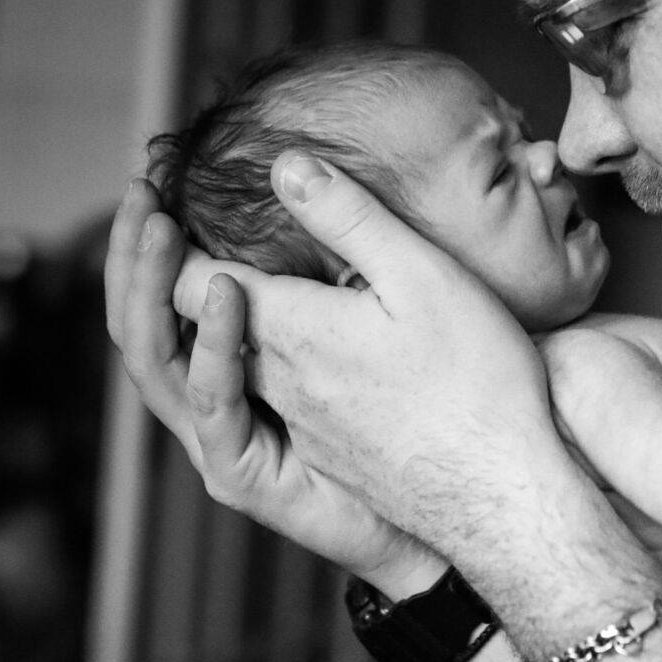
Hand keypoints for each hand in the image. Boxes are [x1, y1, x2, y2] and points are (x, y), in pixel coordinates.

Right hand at [103, 179, 440, 591]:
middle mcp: (211, 397)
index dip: (152, 236)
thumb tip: (301, 175)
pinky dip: (213, 348)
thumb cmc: (411, 407)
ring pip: (157, 360)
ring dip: (154, 287)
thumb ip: (331, 253)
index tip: (152, 173)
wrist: (443, 503)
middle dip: (132, 255)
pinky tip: (227, 291)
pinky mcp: (240, 474)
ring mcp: (219, 438)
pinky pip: (213, 406)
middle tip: (138, 188)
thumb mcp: (370, 311)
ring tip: (159, 225)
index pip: (168, 292)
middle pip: (143, 321)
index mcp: (231, 358)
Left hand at [164, 155, 577, 552]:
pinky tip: (301, 341)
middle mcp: (279, 385)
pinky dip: (266, 360)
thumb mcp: (420, 277)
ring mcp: (303, 426)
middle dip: (176, 278)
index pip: (193, 284)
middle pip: (202, 329)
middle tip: (162, 228)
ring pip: (241, 365)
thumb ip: (349, 218)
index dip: (166, 244)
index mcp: (290, 334)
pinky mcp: (331, 454)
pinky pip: (278, 399)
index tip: (158, 204)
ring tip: (231, 276)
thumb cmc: (474, 381)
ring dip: (223, 321)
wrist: (503, 495)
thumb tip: (286, 167)